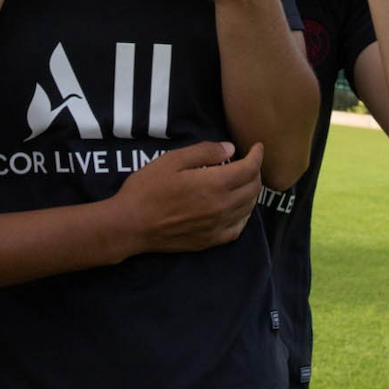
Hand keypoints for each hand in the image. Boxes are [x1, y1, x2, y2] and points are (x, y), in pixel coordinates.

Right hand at [119, 140, 262, 251]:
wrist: (130, 225)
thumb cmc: (147, 188)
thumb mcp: (171, 160)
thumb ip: (204, 152)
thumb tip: (230, 149)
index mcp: (214, 185)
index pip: (249, 169)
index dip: (257, 156)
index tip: (257, 147)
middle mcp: (221, 207)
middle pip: (253, 189)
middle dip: (256, 172)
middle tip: (249, 162)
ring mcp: (216, 227)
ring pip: (248, 209)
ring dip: (252, 192)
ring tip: (245, 181)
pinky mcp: (208, 241)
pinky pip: (237, 229)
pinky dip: (244, 215)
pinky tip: (238, 209)